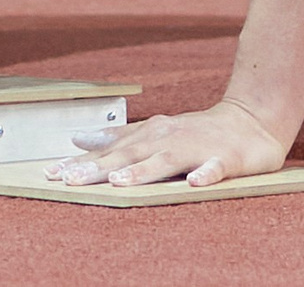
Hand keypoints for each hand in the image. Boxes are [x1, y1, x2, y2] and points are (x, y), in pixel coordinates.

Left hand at [47, 98, 289, 189]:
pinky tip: (195, 182)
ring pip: (167, 161)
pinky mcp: (226, 159)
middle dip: (100, 169)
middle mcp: (169, 139)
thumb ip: (118, 137)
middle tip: (71, 180)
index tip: (51, 174)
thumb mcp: (155, 131)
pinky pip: (215, 169)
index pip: (111, 151)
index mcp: (152, 135)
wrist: (252, 121)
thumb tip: (78, 139)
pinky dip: (205, 174)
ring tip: (121, 182)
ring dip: (144, 171)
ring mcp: (198, 148)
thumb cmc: (197, 131)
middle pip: (131, 155)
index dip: (82, 163)